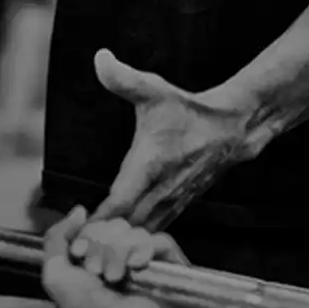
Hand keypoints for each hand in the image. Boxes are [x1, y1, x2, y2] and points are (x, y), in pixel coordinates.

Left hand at [42, 207, 191, 307]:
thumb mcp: (55, 275)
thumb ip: (56, 238)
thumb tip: (79, 210)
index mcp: (97, 260)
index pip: (96, 226)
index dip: (87, 235)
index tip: (80, 254)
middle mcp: (123, 260)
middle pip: (116, 226)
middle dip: (102, 245)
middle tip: (98, 273)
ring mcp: (148, 264)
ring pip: (136, 232)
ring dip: (120, 251)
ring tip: (116, 278)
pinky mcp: (172, 269)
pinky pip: (162, 241)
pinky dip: (146, 248)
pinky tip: (137, 265)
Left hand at [90, 50, 256, 229]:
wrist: (230, 128)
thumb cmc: (188, 110)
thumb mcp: (154, 90)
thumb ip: (123, 78)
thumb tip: (100, 58)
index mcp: (147, 166)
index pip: (117, 204)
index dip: (97, 221)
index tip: (78, 230)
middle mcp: (159, 190)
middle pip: (124, 229)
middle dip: (102, 239)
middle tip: (78, 247)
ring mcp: (170, 203)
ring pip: (140, 235)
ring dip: (119, 243)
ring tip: (95, 250)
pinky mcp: (177, 208)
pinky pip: (153, 232)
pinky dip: (136, 241)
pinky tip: (120, 242)